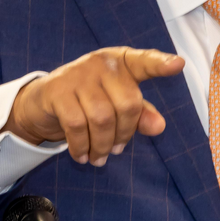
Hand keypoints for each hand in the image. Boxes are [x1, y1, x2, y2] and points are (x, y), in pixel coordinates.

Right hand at [6, 47, 184, 165]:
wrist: (42, 101)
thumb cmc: (88, 101)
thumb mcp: (116, 104)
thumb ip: (140, 114)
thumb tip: (159, 126)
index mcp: (122, 62)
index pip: (144, 62)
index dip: (160, 64)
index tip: (178, 65)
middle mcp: (101, 63)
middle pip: (127, 104)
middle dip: (124, 135)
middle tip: (116, 151)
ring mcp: (78, 74)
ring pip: (102, 118)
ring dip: (102, 146)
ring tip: (99, 158)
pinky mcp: (57, 90)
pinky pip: (76, 125)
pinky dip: (81, 147)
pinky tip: (82, 155)